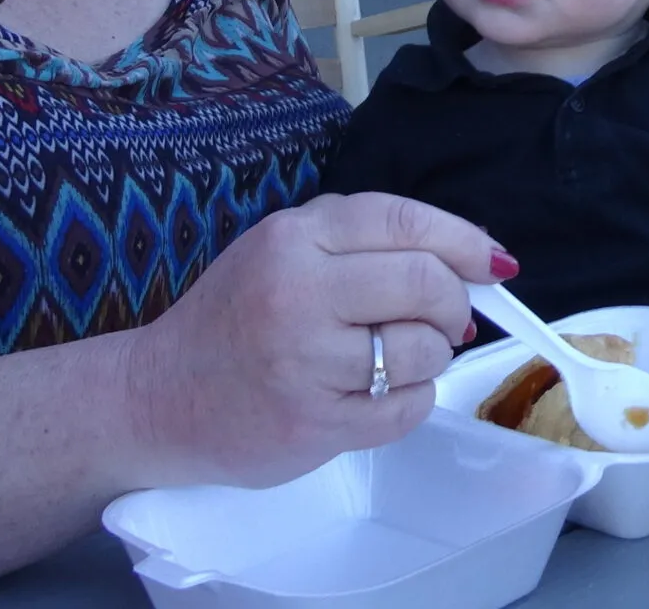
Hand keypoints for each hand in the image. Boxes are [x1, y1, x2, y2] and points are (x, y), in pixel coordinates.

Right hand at [120, 191, 515, 487]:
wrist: (157, 398)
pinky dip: (412, 400)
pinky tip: (379, 394)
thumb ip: (366, 241)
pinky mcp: (313, 426)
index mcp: (294, 238)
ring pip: (423, 349)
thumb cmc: (235, 318)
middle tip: (447, 318)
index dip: (464, 241)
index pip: (405, 221)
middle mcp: (297, 294)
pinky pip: (406, 408)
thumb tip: (479, 259)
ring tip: (398, 357)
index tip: (491, 263)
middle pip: (426, 284)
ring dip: (432, 355)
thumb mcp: (283, 248)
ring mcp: (304, 364)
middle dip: (454, 303)